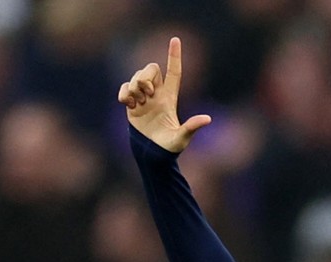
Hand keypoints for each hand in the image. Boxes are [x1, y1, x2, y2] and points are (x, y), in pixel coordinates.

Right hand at [117, 37, 210, 153]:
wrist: (151, 154)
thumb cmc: (169, 147)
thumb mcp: (182, 137)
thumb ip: (192, 127)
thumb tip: (208, 119)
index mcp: (170, 97)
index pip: (174, 71)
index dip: (174, 56)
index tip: (175, 39)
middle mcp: (157, 94)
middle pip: (150, 68)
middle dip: (145, 77)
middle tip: (147, 96)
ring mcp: (143, 97)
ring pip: (136, 76)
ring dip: (134, 88)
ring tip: (138, 105)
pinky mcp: (131, 103)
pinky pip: (123, 87)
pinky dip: (123, 94)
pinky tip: (128, 105)